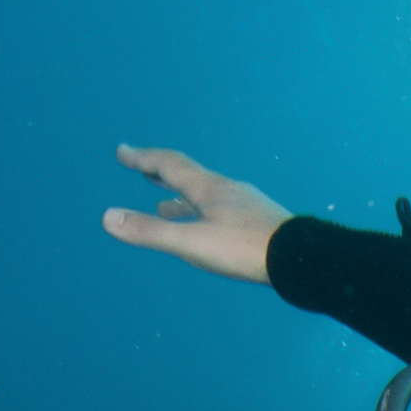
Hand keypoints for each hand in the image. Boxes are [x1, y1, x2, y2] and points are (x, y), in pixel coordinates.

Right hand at [102, 146, 290, 284]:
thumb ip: (150, 232)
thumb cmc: (247, 249)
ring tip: (166, 207)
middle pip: (188, 175)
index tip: (121, 151)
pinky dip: (206, 214)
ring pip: (207, 196)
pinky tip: (212, 229)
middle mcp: (227, 190)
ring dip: (182, 198)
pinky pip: (225, 211)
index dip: (142, 158)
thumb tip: (107, 218)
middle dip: (160, 172)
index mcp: (208, 189)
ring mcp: (246, 205)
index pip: (169, 165)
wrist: (303, 258)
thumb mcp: (192, 243)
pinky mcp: (260, 223)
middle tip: (141, 167)